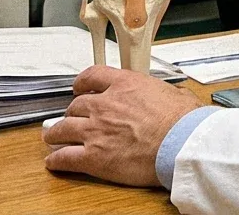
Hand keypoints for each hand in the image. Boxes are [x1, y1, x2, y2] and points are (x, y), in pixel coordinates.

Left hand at [43, 65, 203, 186]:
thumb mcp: (177, 95)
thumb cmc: (184, 122)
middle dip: (73, 113)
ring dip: (56, 134)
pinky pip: (63, 157)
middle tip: (74, 118)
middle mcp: (105, 105)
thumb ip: (165, 94)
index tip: (80, 88)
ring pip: (62, 129)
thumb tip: (175, 97)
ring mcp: (95, 130)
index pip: (92, 76)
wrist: (181, 145)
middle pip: (75, 106)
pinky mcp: (92, 156)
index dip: (82, 83)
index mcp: (126, 85)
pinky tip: (55, 162)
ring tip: (54, 138)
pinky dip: (56, 160)